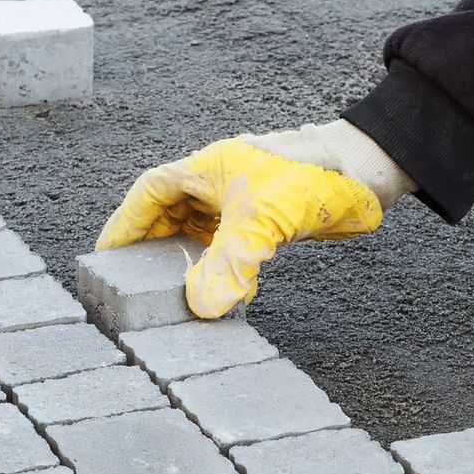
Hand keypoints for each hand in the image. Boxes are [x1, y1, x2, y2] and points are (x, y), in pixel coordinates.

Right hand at [96, 129, 394, 318]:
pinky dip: (226, 270)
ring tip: (177, 295)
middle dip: (153, 249)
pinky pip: (232, 247)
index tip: (106, 256)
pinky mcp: (267, 221)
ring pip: (201, 234)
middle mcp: (219, 182)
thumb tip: (202, 306)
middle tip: (137, 285)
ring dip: (191, 263)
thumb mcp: (263, 220)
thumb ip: (230, 263)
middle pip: (169, 215)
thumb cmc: (314, 174)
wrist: (367, 172)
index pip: (149, 193)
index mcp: (205, 167)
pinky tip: (229, 294)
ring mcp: (243, 201)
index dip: (125, 224)